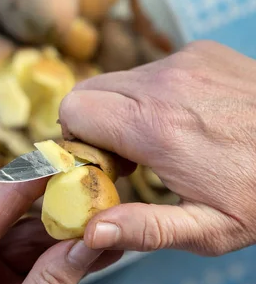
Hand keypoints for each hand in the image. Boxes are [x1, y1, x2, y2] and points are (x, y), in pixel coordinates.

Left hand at [0, 178, 121, 283]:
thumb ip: (53, 282)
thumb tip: (90, 236)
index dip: (18, 185)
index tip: (53, 160)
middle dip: (31, 196)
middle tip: (71, 177)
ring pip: (9, 237)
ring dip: (51, 230)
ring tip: (97, 220)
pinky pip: (19, 263)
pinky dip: (52, 256)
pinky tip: (88, 249)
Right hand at [59, 40, 255, 255]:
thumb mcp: (208, 229)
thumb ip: (144, 230)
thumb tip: (90, 232)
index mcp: (156, 128)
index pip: (74, 110)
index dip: (77, 141)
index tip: (104, 167)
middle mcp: (164, 83)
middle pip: (86, 91)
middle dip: (92, 126)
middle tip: (126, 157)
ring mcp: (184, 61)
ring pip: (115, 80)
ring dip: (121, 110)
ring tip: (158, 140)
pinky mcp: (200, 52)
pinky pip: (149, 70)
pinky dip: (150, 94)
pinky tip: (182, 119)